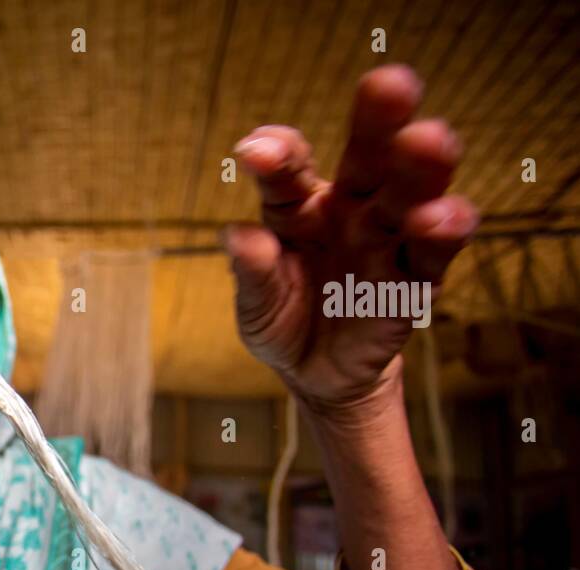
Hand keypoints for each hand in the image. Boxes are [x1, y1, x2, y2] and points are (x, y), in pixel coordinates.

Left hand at [225, 64, 477, 410]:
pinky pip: (433, 251)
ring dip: (422, 167)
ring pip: (410, 194)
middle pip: (368, 158)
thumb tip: (237, 236)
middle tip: (390, 83)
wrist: (317, 374)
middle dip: (379, 120)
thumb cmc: (283, 321)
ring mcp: (386, 240)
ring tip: (429, 141)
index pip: (289, 168)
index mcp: (298, 207)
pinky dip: (444, 231)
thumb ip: (251, 270)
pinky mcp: (415, 280)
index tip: (258, 150)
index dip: (278, 152)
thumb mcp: (256, 304)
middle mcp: (348, 210)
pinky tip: (443, 214)